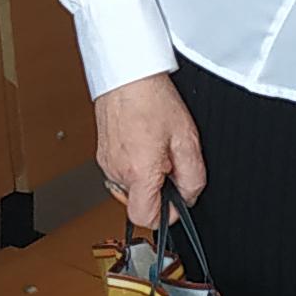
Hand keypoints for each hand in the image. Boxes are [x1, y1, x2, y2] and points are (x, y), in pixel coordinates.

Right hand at [95, 75, 205, 227]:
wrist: (127, 76)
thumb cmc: (152, 100)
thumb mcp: (186, 140)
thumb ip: (193, 177)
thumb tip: (190, 196)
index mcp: (138, 172)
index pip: (146, 219)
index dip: (165, 217)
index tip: (175, 204)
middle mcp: (117, 172)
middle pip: (140, 202)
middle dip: (158, 189)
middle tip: (168, 163)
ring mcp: (106, 164)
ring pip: (130, 188)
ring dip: (145, 176)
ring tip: (154, 149)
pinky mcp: (102, 155)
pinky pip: (121, 172)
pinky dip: (134, 164)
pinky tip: (142, 143)